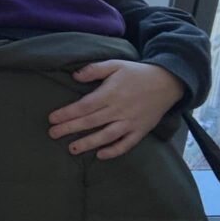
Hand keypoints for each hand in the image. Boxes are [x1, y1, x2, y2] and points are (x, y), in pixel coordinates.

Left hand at [48, 60, 183, 159]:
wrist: (168, 82)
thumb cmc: (137, 73)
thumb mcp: (115, 65)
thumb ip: (95, 70)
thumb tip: (74, 76)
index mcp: (111, 93)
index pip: (84, 106)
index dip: (67, 113)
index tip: (52, 118)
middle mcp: (119, 109)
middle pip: (91, 122)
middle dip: (70, 128)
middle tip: (53, 134)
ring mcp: (131, 122)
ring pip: (106, 136)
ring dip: (88, 143)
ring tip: (71, 149)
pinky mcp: (140, 131)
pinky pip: (126, 144)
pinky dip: (114, 151)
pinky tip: (100, 155)